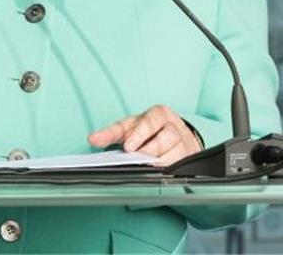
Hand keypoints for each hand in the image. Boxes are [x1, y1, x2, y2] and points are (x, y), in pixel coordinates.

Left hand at [87, 104, 201, 166]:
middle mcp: (174, 125)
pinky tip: (159, 169)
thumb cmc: (148, 131)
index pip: (151, 121)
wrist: (173, 136)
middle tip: (136, 157)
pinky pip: (182, 164)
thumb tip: (92, 139)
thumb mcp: (129, 128)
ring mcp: (185, 141)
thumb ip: (111, 133)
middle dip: (149, 149)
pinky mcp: (190, 156)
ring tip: (146, 163)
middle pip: (166, 137)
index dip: (139, 134)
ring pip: (176, 151)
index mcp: (159, 113)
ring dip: (159, 160)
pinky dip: (169, 168)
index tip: (128, 147)